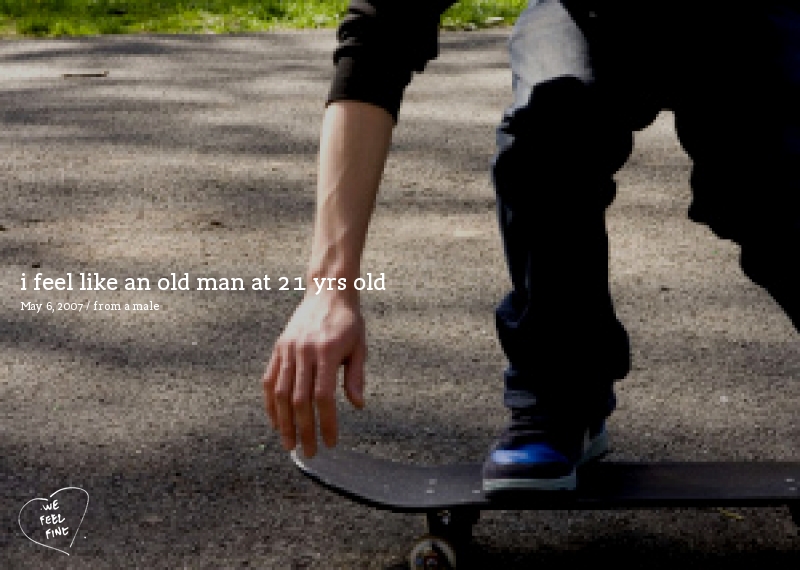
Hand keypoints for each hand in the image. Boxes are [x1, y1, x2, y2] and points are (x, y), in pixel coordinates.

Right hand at [263, 290, 365, 457]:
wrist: (328, 292)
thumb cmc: (349, 321)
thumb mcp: (359, 347)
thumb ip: (356, 376)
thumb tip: (358, 405)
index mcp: (326, 352)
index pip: (323, 397)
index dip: (326, 422)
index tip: (331, 442)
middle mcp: (303, 352)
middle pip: (299, 400)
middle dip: (304, 430)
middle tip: (309, 452)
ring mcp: (288, 350)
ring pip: (279, 393)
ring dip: (284, 423)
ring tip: (289, 444)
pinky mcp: (279, 349)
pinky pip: (269, 381)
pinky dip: (270, 404)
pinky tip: (276, 422)